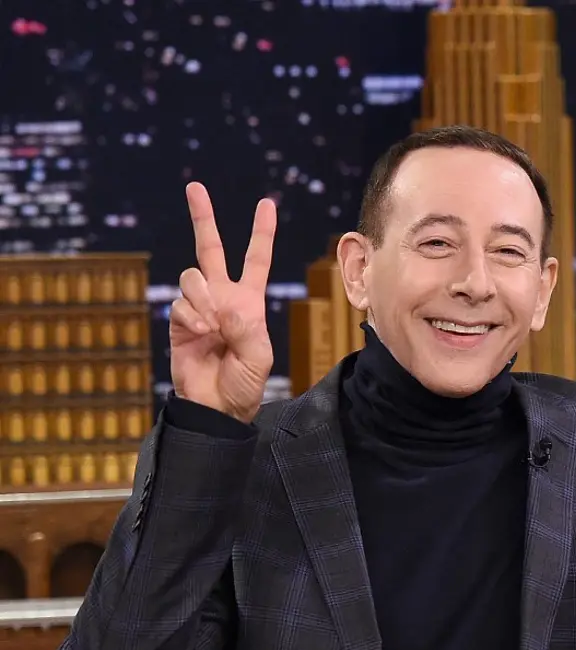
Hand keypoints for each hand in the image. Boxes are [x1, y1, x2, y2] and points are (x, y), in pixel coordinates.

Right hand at [170, 182, 276, 423]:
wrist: (216, 405)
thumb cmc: (244, 383)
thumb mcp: (259, 357)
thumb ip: (246, 328)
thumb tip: (224, 306)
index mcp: (249, 302)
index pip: (256, 260)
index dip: (261, 234)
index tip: (266, 204)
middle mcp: (222, 297)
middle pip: (210, 249)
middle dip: (203, 218)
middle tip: (195, 188)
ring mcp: (199, 307)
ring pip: (192, 276)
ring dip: (203, 297)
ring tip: (211, 326)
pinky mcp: (179, 320)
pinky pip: (181, 302)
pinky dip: (191, 316)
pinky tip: (201, 333)